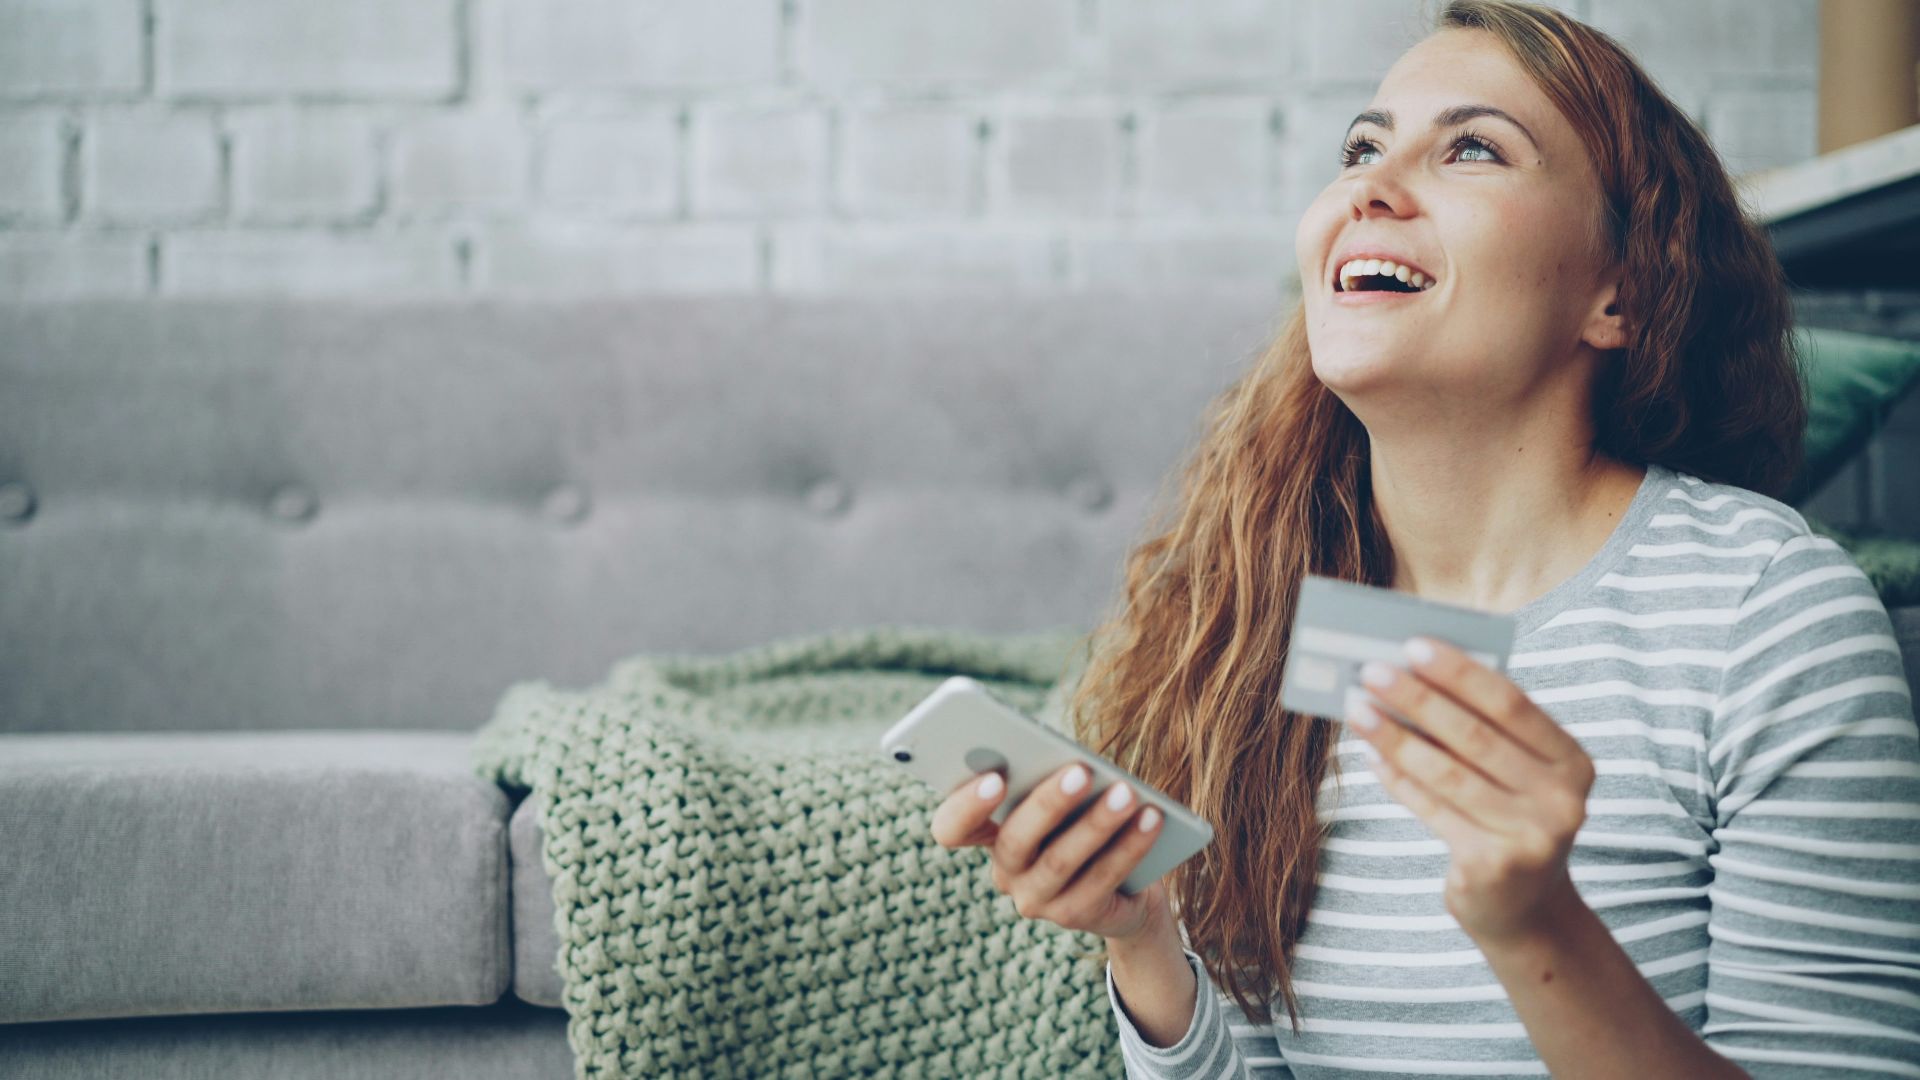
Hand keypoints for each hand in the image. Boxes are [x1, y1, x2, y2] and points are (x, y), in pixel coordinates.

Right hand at [929, 762, 1172, 942]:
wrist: (1126, 888)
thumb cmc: (1086, 822)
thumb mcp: (1066, 799)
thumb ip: (1056, 781)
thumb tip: (1076, 767)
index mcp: (989, 834)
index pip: (951, 828)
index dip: (965, 806)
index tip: (995, 778)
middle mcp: (1004, 872)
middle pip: (1014, 841)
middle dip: (1048, 804)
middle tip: (1081, 772)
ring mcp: (1035, 900)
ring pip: (1061, 861)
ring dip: (1098, 824)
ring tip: (1128, 794)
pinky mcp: (1073, 916)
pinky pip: (1102, 879)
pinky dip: (1130, 846)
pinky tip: (1152, 818)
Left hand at [1344, 635, 1595, 946]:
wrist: (1524, 911)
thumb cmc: (1509, 819)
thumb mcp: (1516, 775)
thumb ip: (1482, 732)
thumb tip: (1410, 679)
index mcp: (1573, 762)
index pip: (1511, 704)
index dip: (1460, 673)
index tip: (1413, 645)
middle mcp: (1561, 800)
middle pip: (1474, 736)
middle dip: (1417, 699)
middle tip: (1370, 671)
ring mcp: (1530, 837)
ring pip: (1446, 773)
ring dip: (1395, 737)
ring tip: (1357, 708)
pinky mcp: (1492, 865)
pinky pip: (1432, 809)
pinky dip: (1397, 780)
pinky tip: (1370, 755)